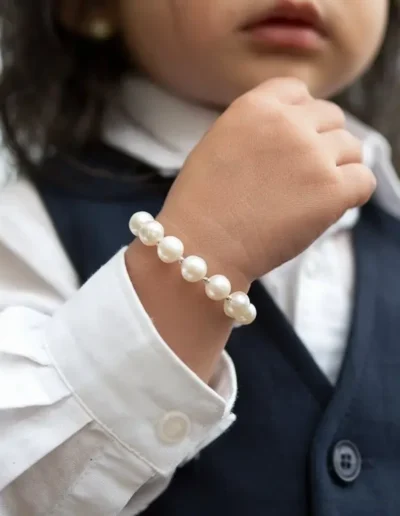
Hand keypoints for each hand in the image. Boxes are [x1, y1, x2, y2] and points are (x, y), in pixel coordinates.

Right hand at [159, 78, 375, 283]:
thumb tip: (293, 129)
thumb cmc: (202, 204)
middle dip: (322, 142)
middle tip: (303, 175)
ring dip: (338, 168)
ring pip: (352, 148)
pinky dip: (353, 193)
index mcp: (255, 107)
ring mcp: (313, 155)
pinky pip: (364, 180)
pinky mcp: (332, 190)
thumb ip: (257, 128)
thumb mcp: (219, 143)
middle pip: (332, 117)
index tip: (294, 141)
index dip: (300, 116)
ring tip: (311, 195)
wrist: (201, 246)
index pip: (298, 91)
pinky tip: (329, 207)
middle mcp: (288, 123)